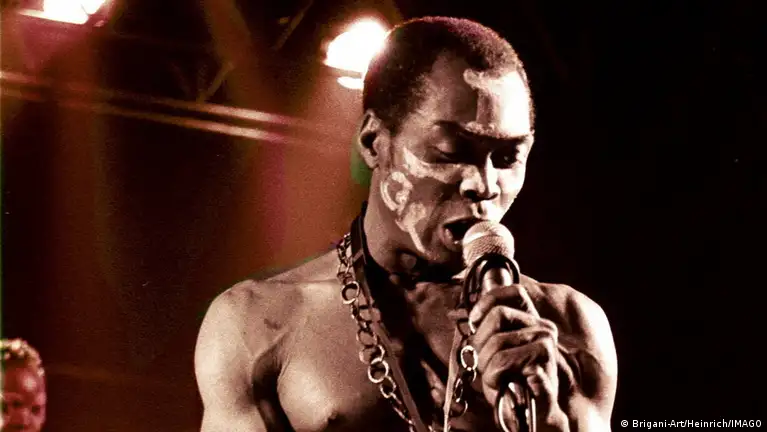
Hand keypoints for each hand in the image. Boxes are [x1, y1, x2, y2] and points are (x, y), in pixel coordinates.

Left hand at [468, 284, 569, 430]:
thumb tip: (457, 314)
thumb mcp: (492, 352)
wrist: (533, 417)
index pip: (513, 292)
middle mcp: (543, 329)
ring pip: (498, 342)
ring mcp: (546, 348)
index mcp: (532, 321)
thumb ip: (482, 331)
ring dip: (486, 366)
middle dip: (481, 342)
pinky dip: (494, 379)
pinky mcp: (544, 368)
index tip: (474, 322)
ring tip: (496, 378)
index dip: (487, 302)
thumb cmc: (511, 384)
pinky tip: (503, 386)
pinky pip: (503, 364)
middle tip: (484, 363)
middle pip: (498, 315)